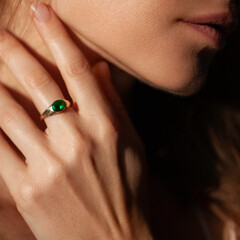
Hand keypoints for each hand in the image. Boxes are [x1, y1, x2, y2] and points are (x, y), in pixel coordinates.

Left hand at [0, 2, 151, 239]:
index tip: (43, 12)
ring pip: (8, 112)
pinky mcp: (27, 189)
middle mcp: (77, 141)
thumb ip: (115, 105)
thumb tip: (99, 71)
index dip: (58, 37)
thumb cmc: (128, 189)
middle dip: (15, 50)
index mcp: (106, 128)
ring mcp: (49, 165)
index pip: (78, 70)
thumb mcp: (133, 145)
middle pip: (38, 83)